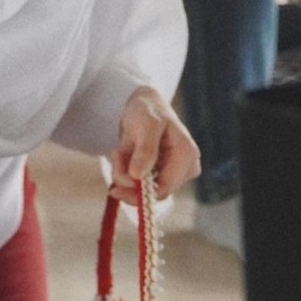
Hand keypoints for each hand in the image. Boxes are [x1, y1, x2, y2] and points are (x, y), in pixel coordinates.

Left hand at [110, 86, 199, 203]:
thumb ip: (145, 150)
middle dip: (128, 180)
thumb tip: (138, 176)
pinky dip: (126, 173)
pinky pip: (139, 185)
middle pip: (152, 193)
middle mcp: (185, 168)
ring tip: (119, 151)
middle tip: (115, 157)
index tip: (114, 186)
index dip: (138, 193)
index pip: (163, 189)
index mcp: (186, 155)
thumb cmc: (148, 111)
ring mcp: (174, 173)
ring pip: (143, 190)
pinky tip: (123, 155)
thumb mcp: (146, 125)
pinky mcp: (162, 175)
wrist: (144, 107)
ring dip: (124, 174)